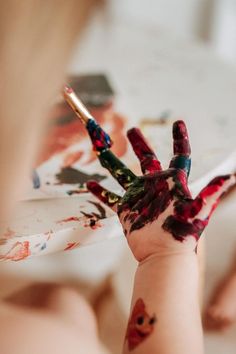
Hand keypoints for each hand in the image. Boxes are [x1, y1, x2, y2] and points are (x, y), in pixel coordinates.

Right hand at [87, 120, 234, 260]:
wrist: (165, 255)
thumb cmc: (182, 233)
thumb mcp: (198, 211)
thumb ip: (211, 193)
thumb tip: (232, 177)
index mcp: (173, 182)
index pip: (179, 156)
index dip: (180, 139)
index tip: (178, 123)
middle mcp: (155, 186)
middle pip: (146, 159)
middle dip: (139, 143)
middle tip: (131, 129)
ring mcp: (139, 197)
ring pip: (121, 174)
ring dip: (111, 161)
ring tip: (100, 148)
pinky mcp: (126, 210)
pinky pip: (110, 198)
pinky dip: (100, 192)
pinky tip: (89, 184)